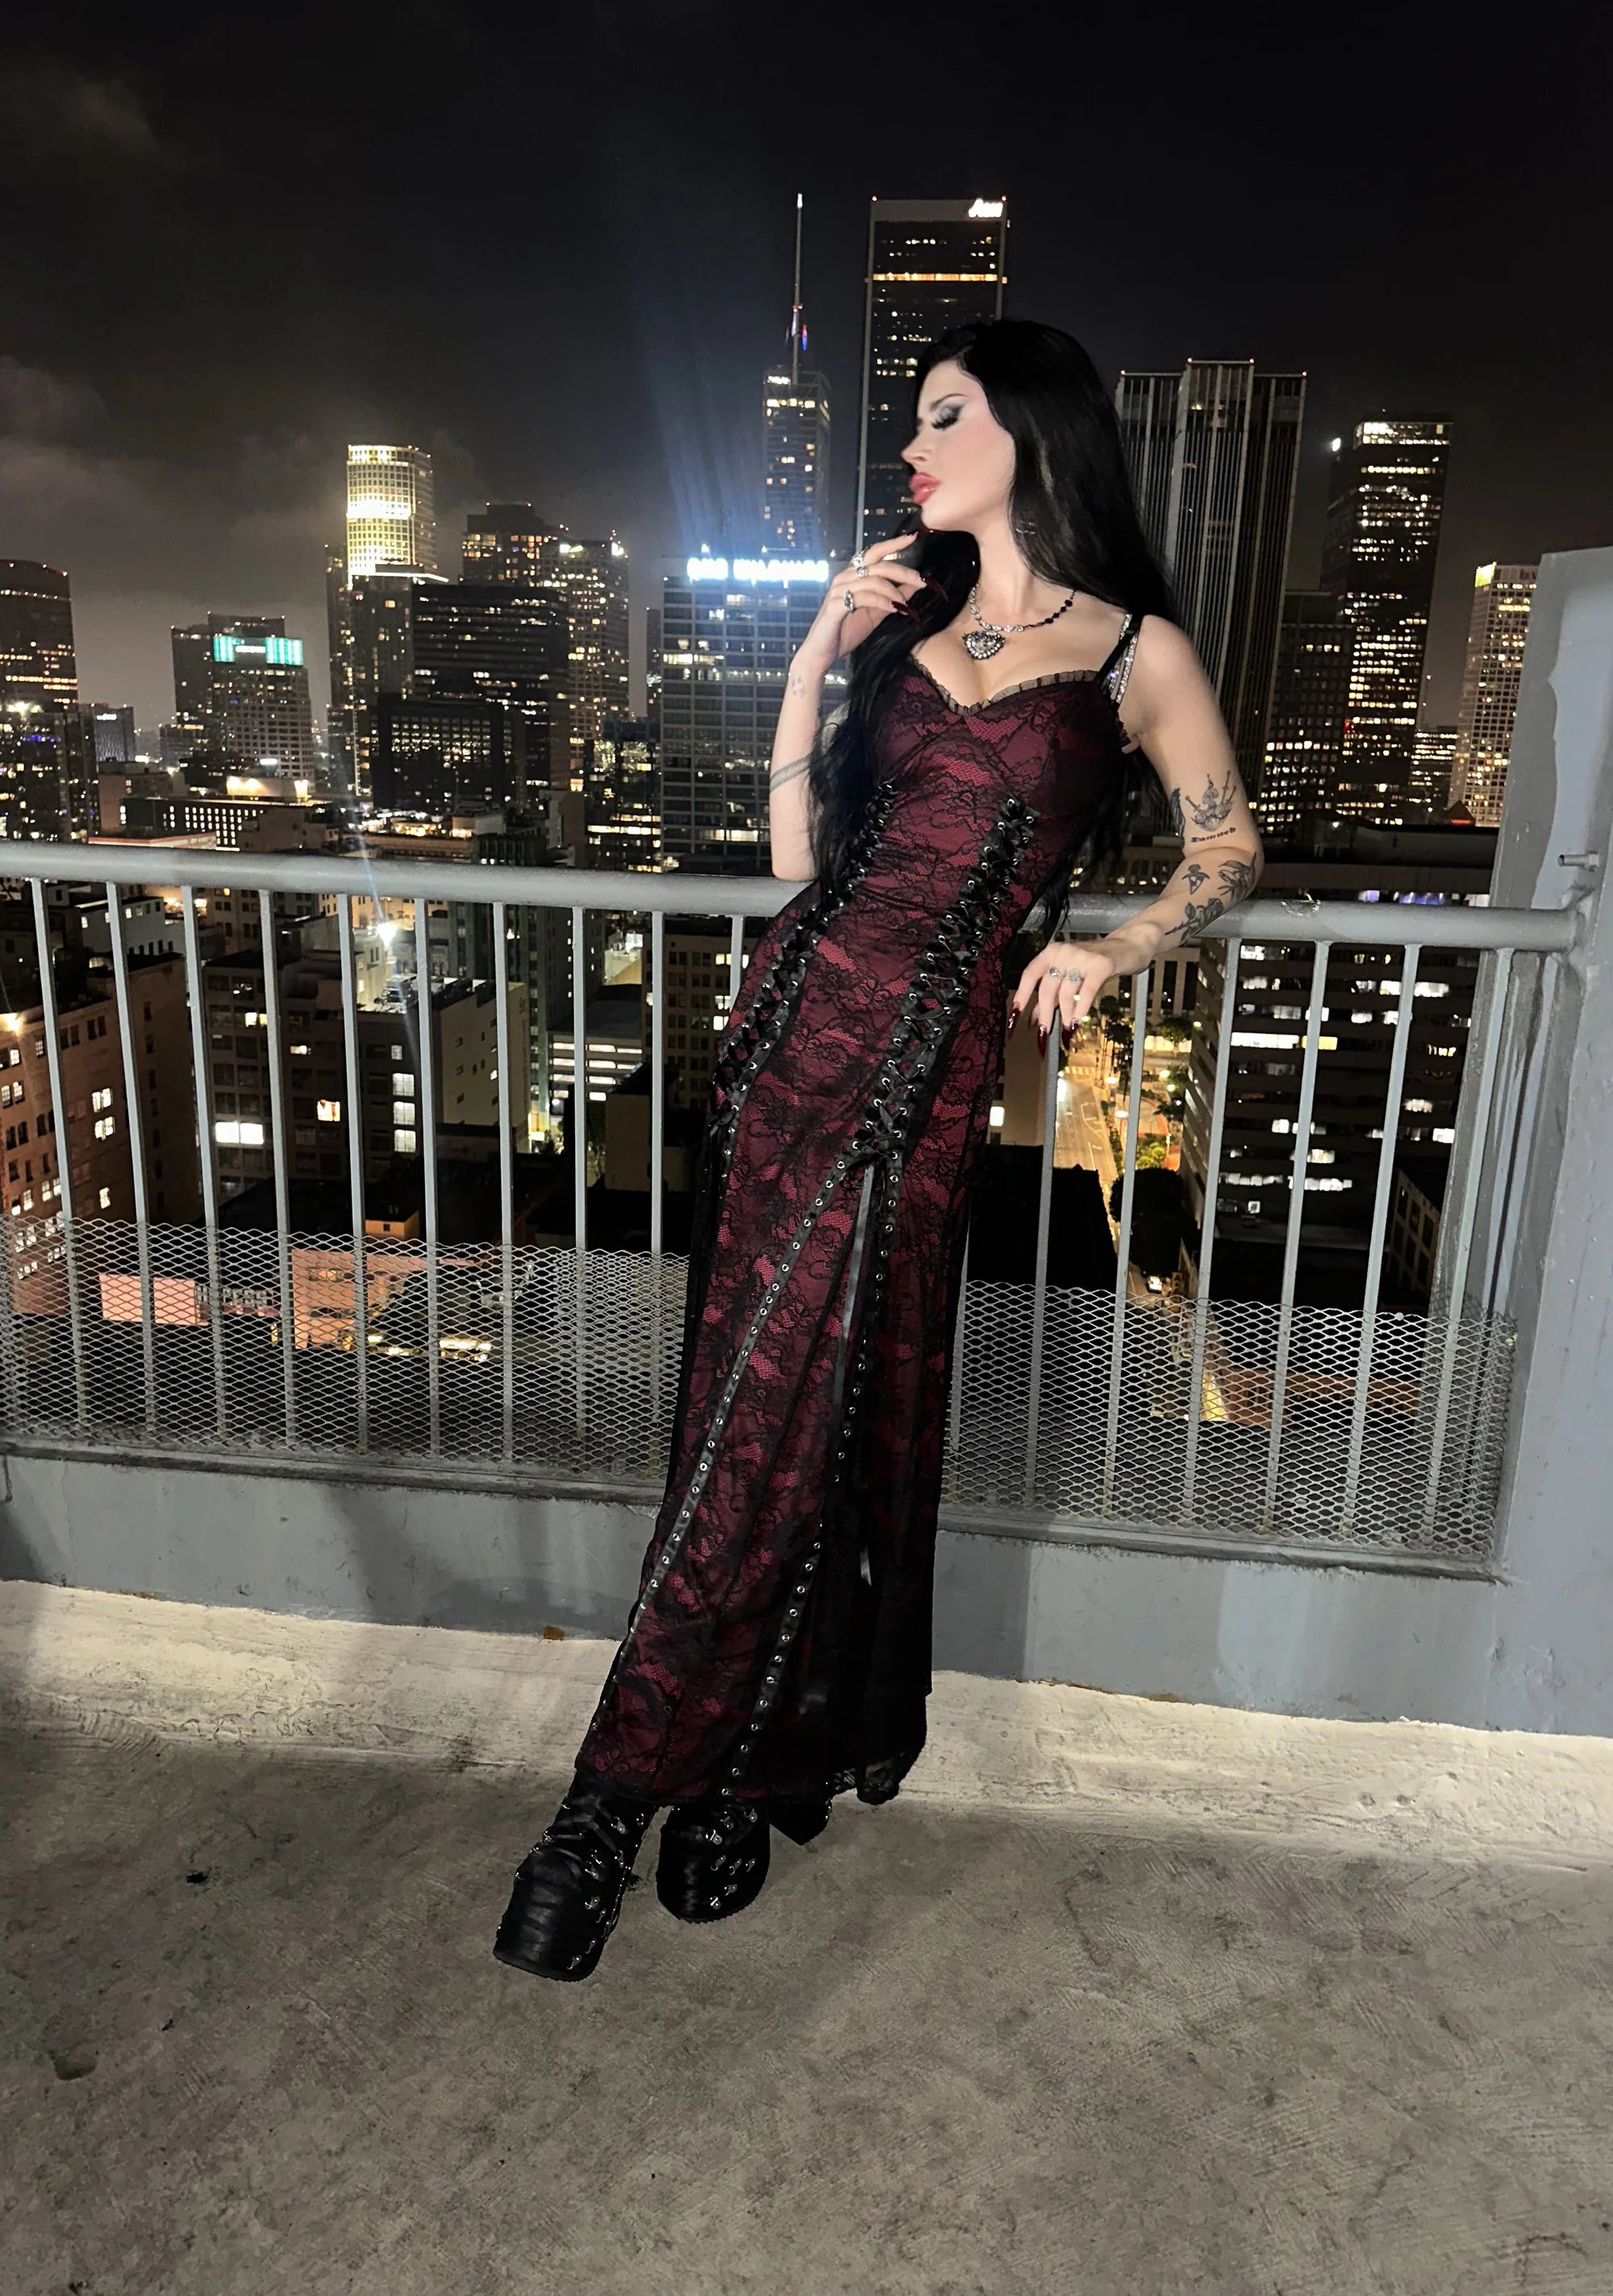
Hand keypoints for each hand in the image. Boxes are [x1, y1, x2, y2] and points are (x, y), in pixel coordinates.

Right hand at [794, 534, 927, 673]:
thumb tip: (916, 584)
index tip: (912, 537)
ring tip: (905, 606)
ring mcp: (838, 590)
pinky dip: (883, 602)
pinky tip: (895, 610)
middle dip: (903, 572)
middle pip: (878, 565)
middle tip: (922, 581)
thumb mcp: (877, 612)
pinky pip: (864, 597)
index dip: (893, 544)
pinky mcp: (835, 605)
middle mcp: (844, 577)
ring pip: (873, 580)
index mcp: (853, 575)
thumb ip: (894, 597)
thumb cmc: (846, 631)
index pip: (874, 553)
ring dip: (894, 592)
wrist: (822, 653)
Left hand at [1008, 929, 1154, 1052]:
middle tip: (1043, 1032)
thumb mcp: (1070, 974)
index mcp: (1051, 952)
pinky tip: (1077, 1021)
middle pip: (1047, 988)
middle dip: (1044, 1014)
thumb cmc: (1096, 963)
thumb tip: (1034, 1017)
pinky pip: (1086, 991)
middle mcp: (1063, 952)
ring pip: (1066, 992)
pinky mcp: (1101, 965)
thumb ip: (1053, 993)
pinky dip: (1080, 1009)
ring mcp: (1082, 957)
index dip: (1021, 997)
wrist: (1129, 945)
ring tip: (1066, 1028)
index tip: (1014, 1017)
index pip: (1030, 975)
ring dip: (1064, 1015)